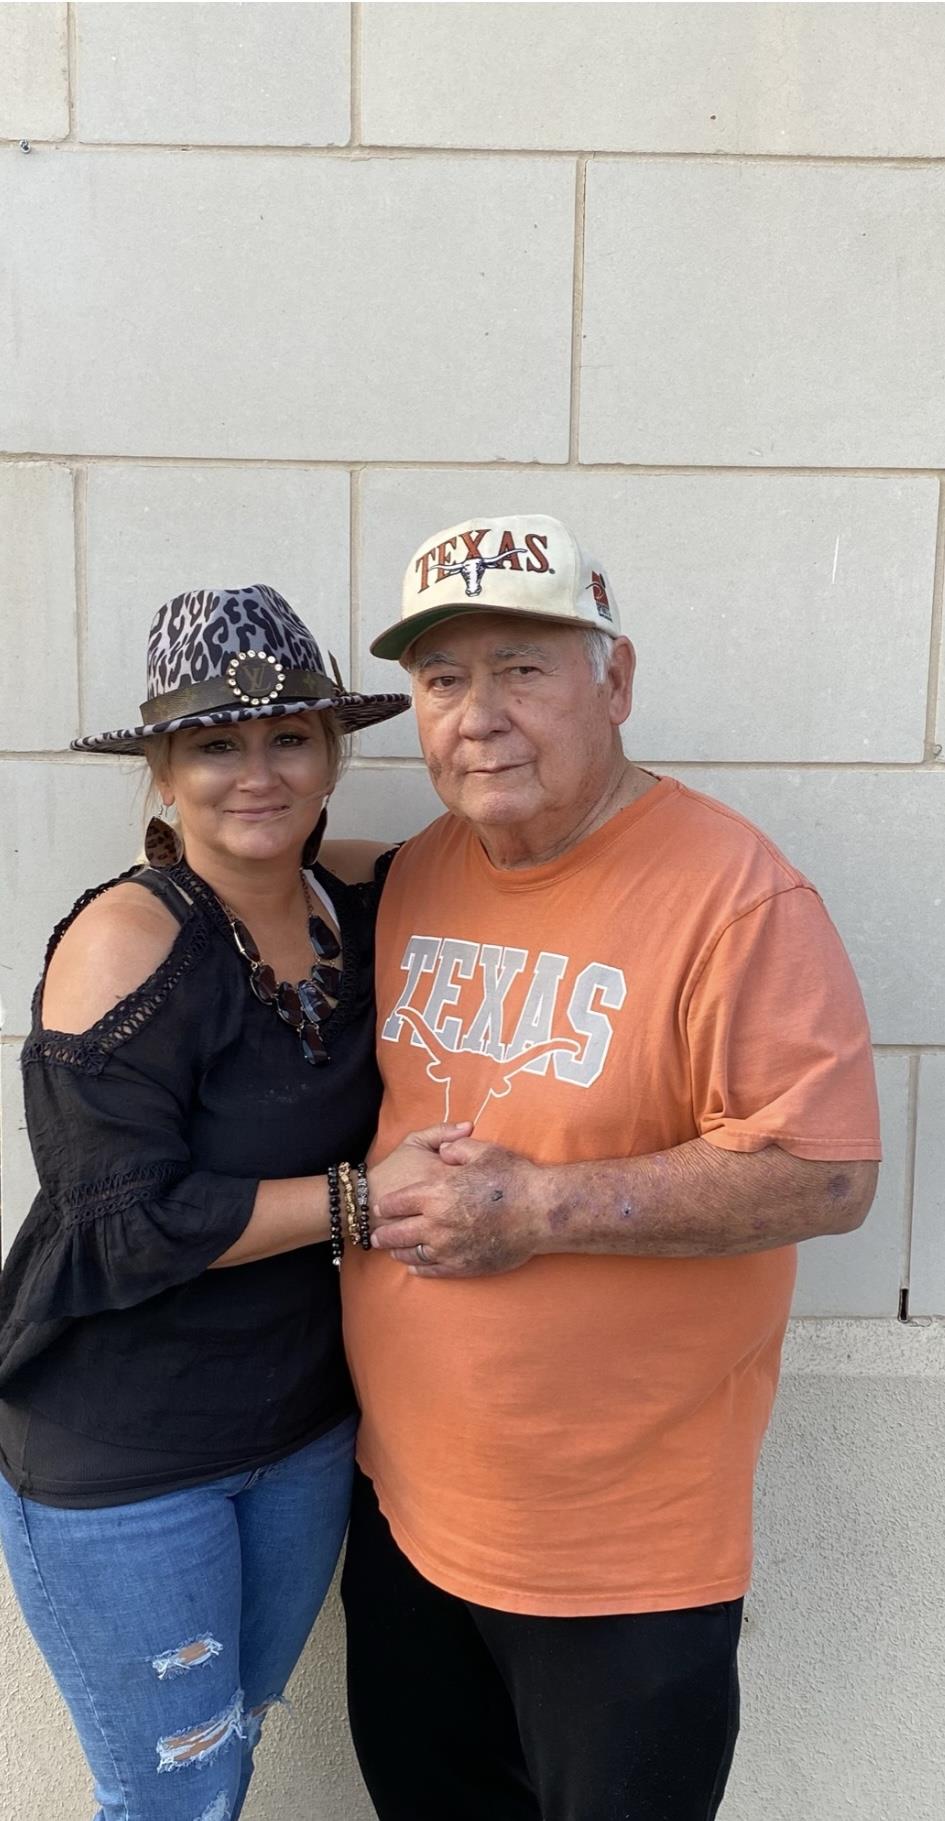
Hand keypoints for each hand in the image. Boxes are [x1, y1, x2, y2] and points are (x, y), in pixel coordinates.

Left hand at [371, 1137, 542, 1277]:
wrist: (542, 1212)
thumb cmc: (514, 1177)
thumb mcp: (483, 1151)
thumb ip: (456, 1148)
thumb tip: (443, 1151)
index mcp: (437, 1192)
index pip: (397, 1202)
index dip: (386, 1204)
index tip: (381, 1207)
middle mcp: (437, 1223)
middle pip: (397, 1233)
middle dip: (383, 1233)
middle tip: (374, 1236)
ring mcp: (449, 1248)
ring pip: (412, 1254)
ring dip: (399, 1252)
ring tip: (393, 1250)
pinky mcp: (464, 1265)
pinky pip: (433, 1270)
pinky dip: (420, 1268)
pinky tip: (415, 1265)